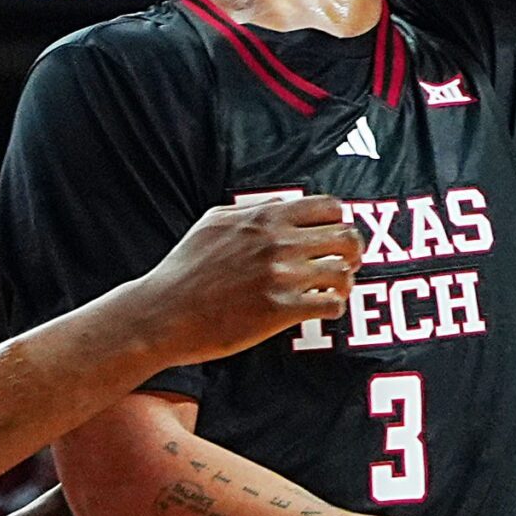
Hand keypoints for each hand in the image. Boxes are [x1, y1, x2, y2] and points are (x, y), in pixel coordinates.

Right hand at [139, 196, 359, 363]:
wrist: (163, 312)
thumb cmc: (185, 268)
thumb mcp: (213, 222)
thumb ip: (251, 209)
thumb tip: (282, 204)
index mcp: (266, 217)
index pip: (330, 207)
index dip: (339, 222)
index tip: (334, 236)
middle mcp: (279, 242)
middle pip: (346, 238)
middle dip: (351, 252)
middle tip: (345, 263)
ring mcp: (282, 277)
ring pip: (344, 272)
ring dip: (345, 281)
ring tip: (334, 289)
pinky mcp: (280, 311)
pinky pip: (330, 304)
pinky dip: (333, 307)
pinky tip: (321, 309)